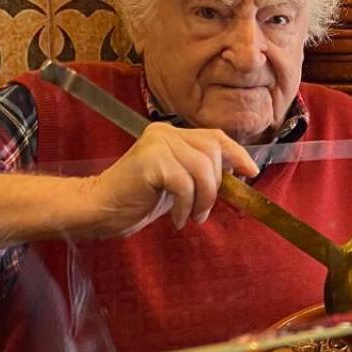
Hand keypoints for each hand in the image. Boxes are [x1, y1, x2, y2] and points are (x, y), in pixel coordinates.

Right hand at [79, 124, 258, 236]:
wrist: (100, 208)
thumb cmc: (137, 198)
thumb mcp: (177, 182)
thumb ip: (200, 172)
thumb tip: (235, 173)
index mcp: (171, 133)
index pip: (214, 137)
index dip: (236, 153)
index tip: (251, 172)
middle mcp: (165, 132)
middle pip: (212, 153)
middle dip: (215, 186)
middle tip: (203, 211)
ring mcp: (157, 144)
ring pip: (201, 169)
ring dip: (203, 199)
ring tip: (192, 216)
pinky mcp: (150, 161)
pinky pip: (184, 184)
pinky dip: (186, 206)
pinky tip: (178, 219)